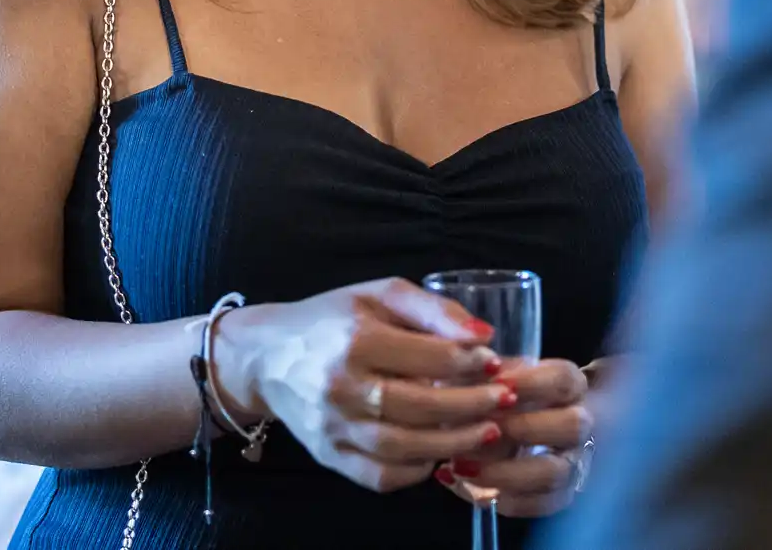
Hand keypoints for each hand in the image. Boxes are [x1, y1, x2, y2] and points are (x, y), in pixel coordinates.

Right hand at [212, 278, 516, 494]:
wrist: (265, 356)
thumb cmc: (330, 319)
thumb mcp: (377, 295)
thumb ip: (432, 309)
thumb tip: (485, 337)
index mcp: (354, 338)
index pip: (425, 356)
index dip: (469, 362)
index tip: (496, 362)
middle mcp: (340, 386)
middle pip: (418, 406)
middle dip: (470, 406)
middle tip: (505, 400)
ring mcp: (332, 427)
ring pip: (402, 447)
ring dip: (453, 443)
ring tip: (488, 431)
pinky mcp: (328, 455)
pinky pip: (379, 475)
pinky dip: (415, 472)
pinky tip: (440, 455)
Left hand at [437, 358, 592, 518]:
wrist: (522, 425)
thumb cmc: (502, 393)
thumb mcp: (495, 373)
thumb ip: (483, 371)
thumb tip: (471, 370)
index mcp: (569, 385)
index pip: (563, 379)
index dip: (532, 382)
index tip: (498, 384)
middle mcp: (580, 424)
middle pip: (572, 426)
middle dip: (526, 427)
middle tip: (485, 429)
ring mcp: (574, 461)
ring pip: (554, 472)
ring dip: (506, 471)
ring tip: (463, 466)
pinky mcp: (561, 494)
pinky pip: (541, 504)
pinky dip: (505, 498)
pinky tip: (470, 487)